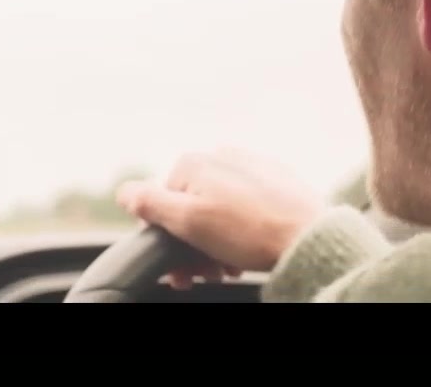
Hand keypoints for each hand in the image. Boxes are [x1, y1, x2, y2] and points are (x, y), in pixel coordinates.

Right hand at [116, 149, 327, 286]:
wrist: (307, 236)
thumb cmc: (248, 232)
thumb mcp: (188, 221)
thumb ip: (150, 204)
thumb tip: (123, 191)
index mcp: (195, 163)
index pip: (162, 202)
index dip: (167, 237)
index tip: (181, 265)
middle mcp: (222, 157)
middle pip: (192, 208)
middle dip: (193, 245)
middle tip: (205, 273)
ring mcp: (251, 167)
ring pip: (219, 211)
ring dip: (216, 244)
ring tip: (228, 267)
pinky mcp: (276, 181)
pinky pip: (247, 208)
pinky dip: (241, 231)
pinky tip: (247, 252)